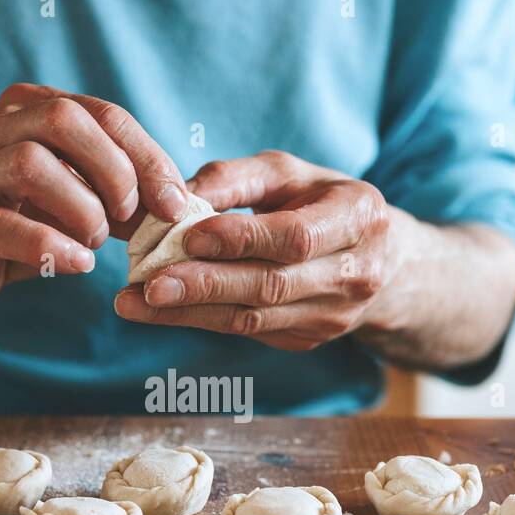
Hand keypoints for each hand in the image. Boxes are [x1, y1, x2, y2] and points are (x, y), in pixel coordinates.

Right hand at [0, 83, 186, 323]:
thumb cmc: (14, 228)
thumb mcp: (72, 202)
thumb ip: (118, 195)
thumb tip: (179, 202)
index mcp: (28, 112)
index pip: (101, 114)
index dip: (147, 157)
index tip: (174, 201)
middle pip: (64, 120)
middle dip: (115, 171)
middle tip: (130, 217)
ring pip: (31, 164)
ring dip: (81, 208)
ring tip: (94, 240)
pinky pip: (1, 225)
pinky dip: (48, 246)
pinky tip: (76, 263)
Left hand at [113, 150, 389, 350]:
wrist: (381, 261)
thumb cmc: (323, 202)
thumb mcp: (290, 174)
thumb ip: (236, 179)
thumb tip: (177, 194)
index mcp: (359, 219)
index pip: (295, 237)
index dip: (241, 239)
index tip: (188, 237)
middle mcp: (353, 274)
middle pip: (270, 285)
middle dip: (204, 285)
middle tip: (147, 284)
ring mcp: (332, 316)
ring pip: (253, 318)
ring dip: (189, 312)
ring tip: (134, 303)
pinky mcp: (306, 339)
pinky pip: (247, 330)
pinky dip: (199, 320)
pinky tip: (159, 310)